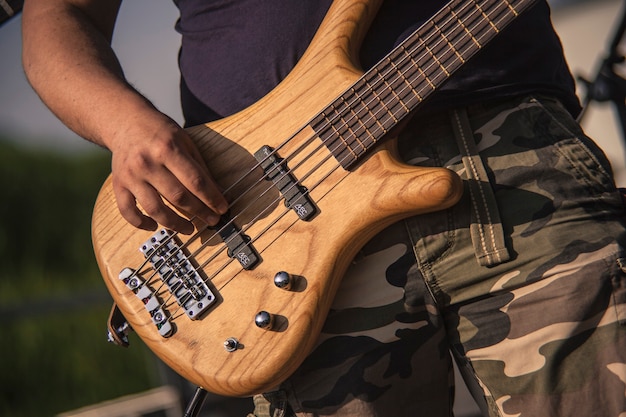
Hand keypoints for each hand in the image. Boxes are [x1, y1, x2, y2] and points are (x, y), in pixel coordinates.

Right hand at [109, 112, 227, 234]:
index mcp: (168, 149)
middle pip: (178, 197)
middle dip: (199, 212)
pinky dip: (141, 223)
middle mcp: (148, 163)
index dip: (212, 198)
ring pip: (155, 209)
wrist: (125, 121)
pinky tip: (154, 226)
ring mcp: (131, 176)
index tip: (222, 209)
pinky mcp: (119, 184)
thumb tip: (216, 193)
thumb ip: (199, 167)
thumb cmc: (160, 132)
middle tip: (212, 220)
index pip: (196, 181)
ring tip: (189, 229)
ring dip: (175, 224)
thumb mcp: (185, 141)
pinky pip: (128, 211)